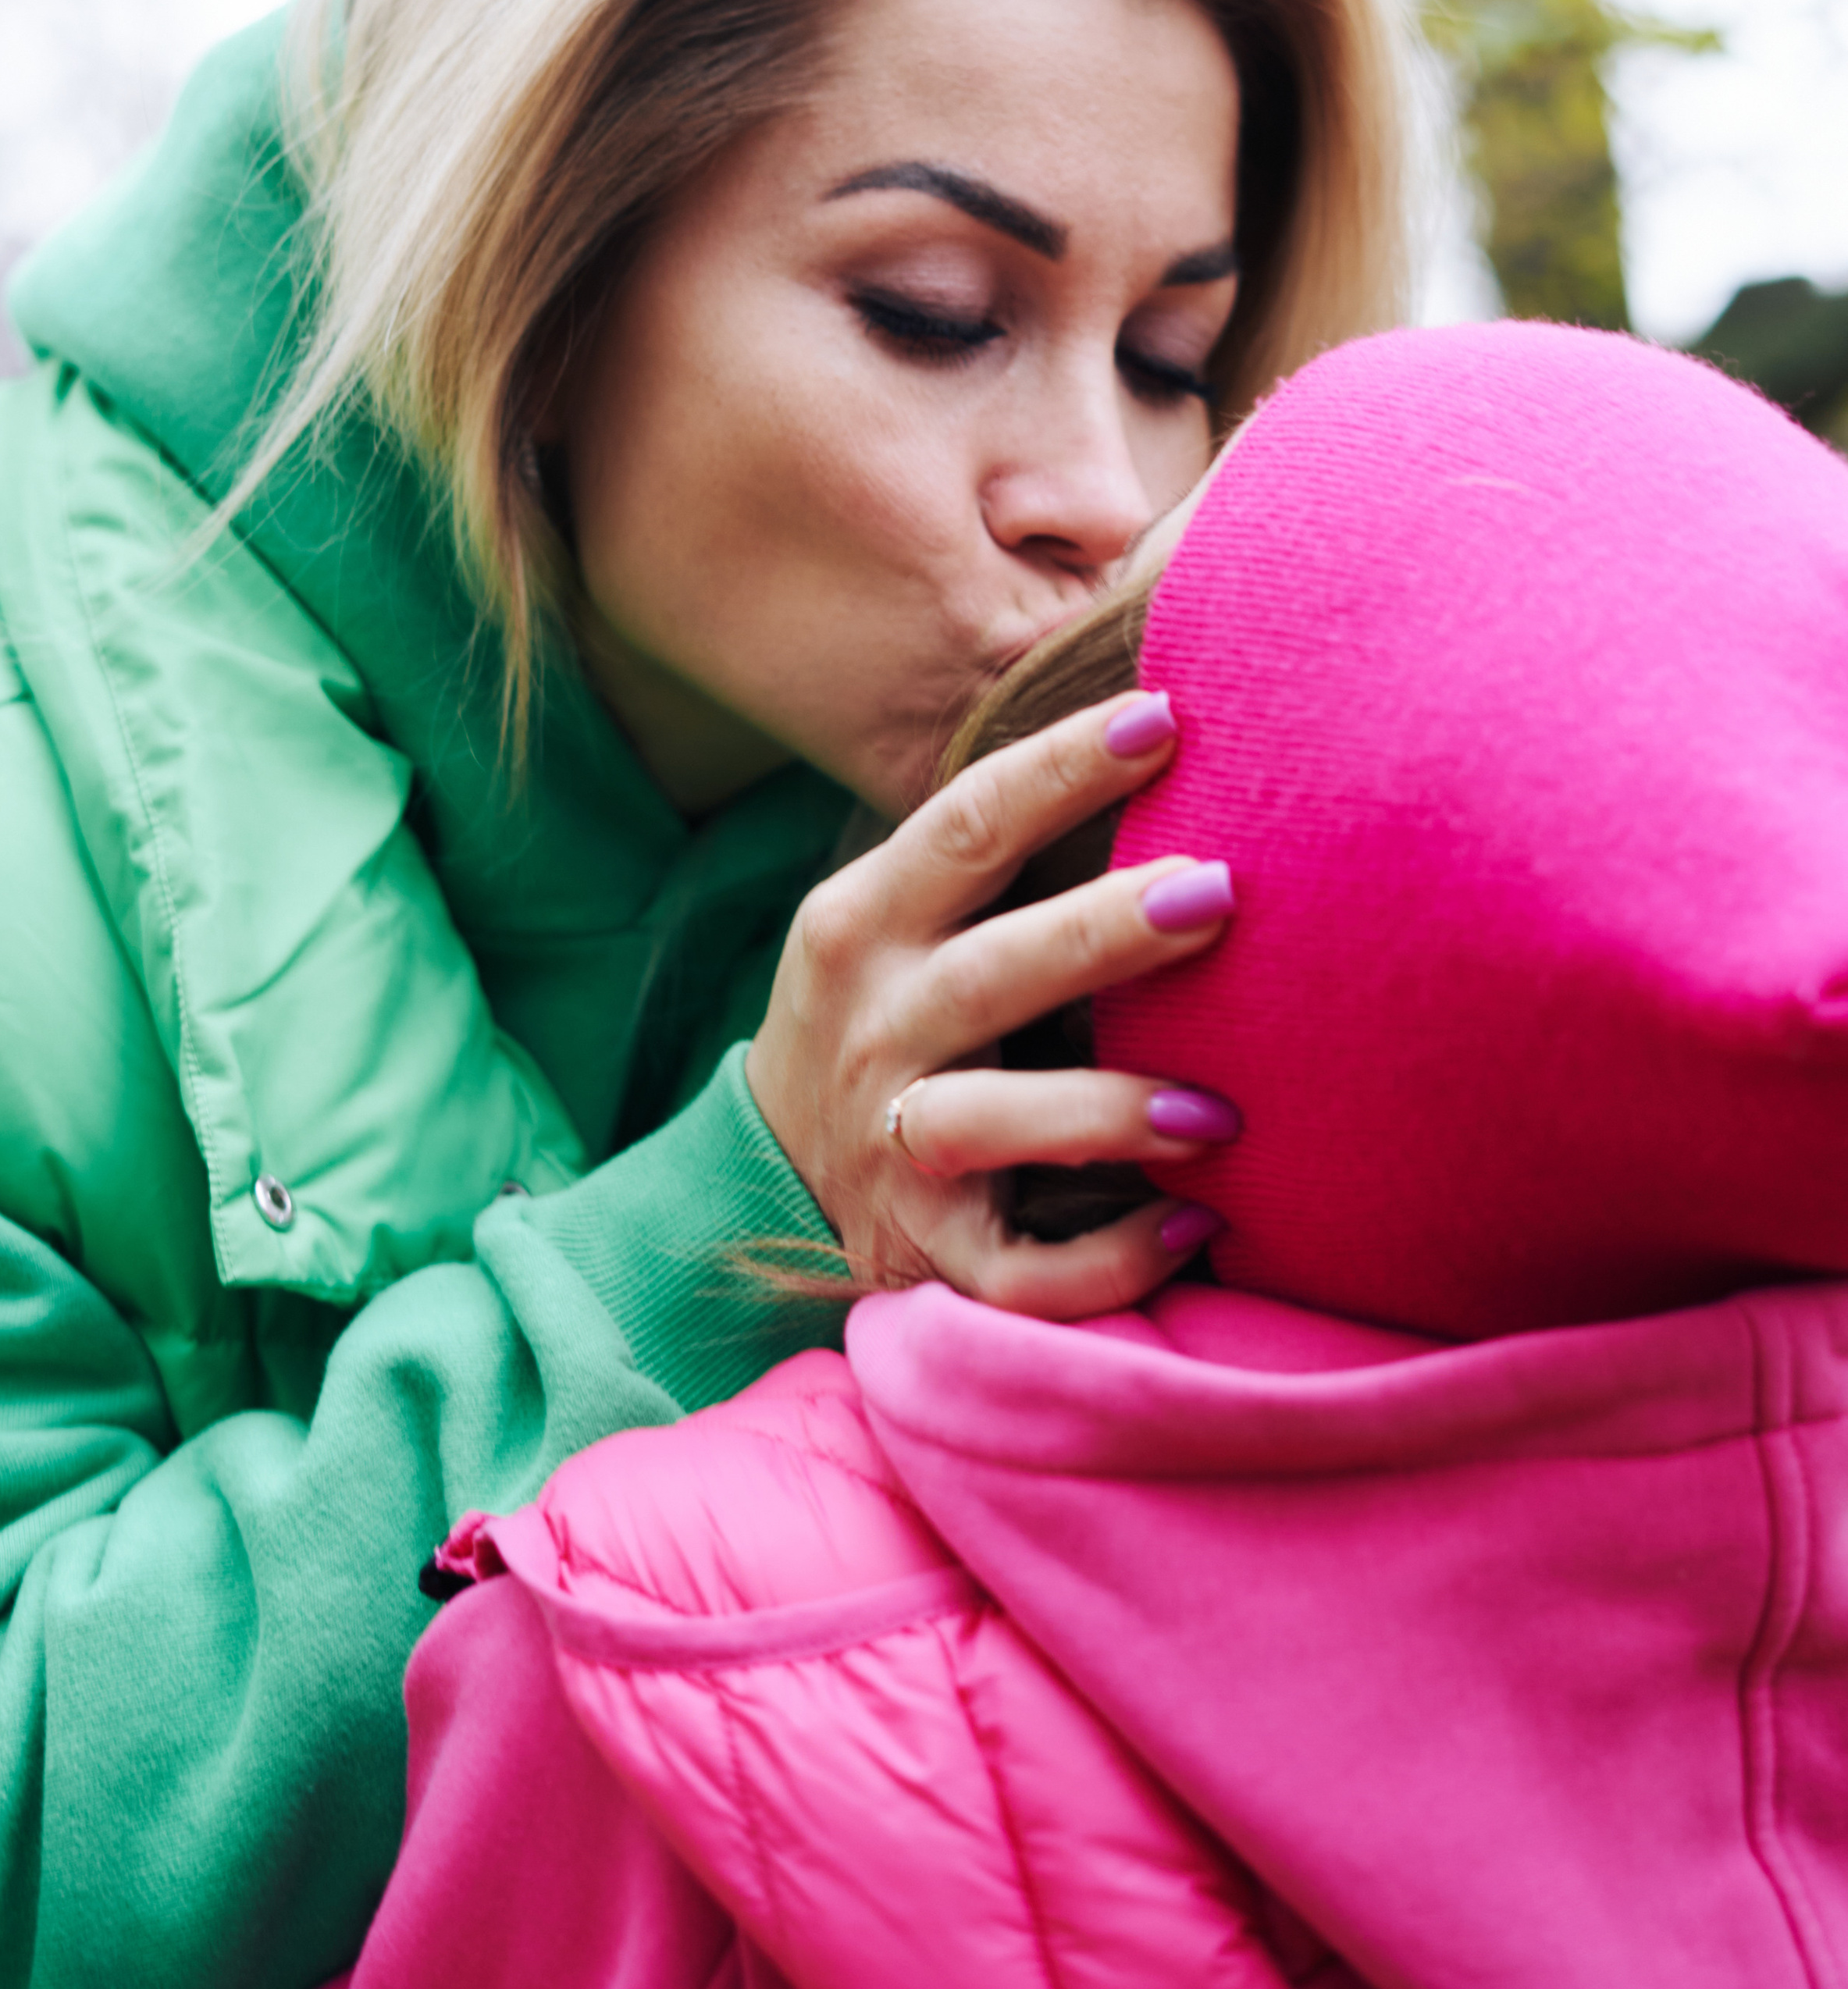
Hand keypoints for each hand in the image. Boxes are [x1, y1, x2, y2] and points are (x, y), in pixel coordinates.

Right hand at [746, 690, 1234, 1318]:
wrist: (768, 1181)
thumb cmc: (887, 1013)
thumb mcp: (897, 922)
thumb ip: (992, 851)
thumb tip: (1159, 726)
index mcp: (863, 924)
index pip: (965, 823)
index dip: (1061, 767)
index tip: (1165, 718)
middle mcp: (871, 1028)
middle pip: (990, 971)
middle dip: (1102, 932)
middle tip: (1221, 891)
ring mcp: (890, 1144)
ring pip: (990, 1126)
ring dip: (1107, 1112)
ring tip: (1219, 1112)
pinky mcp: (923, 1252)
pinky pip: (1018, 1271)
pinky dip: (1108, 1262)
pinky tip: (1196, 1227)